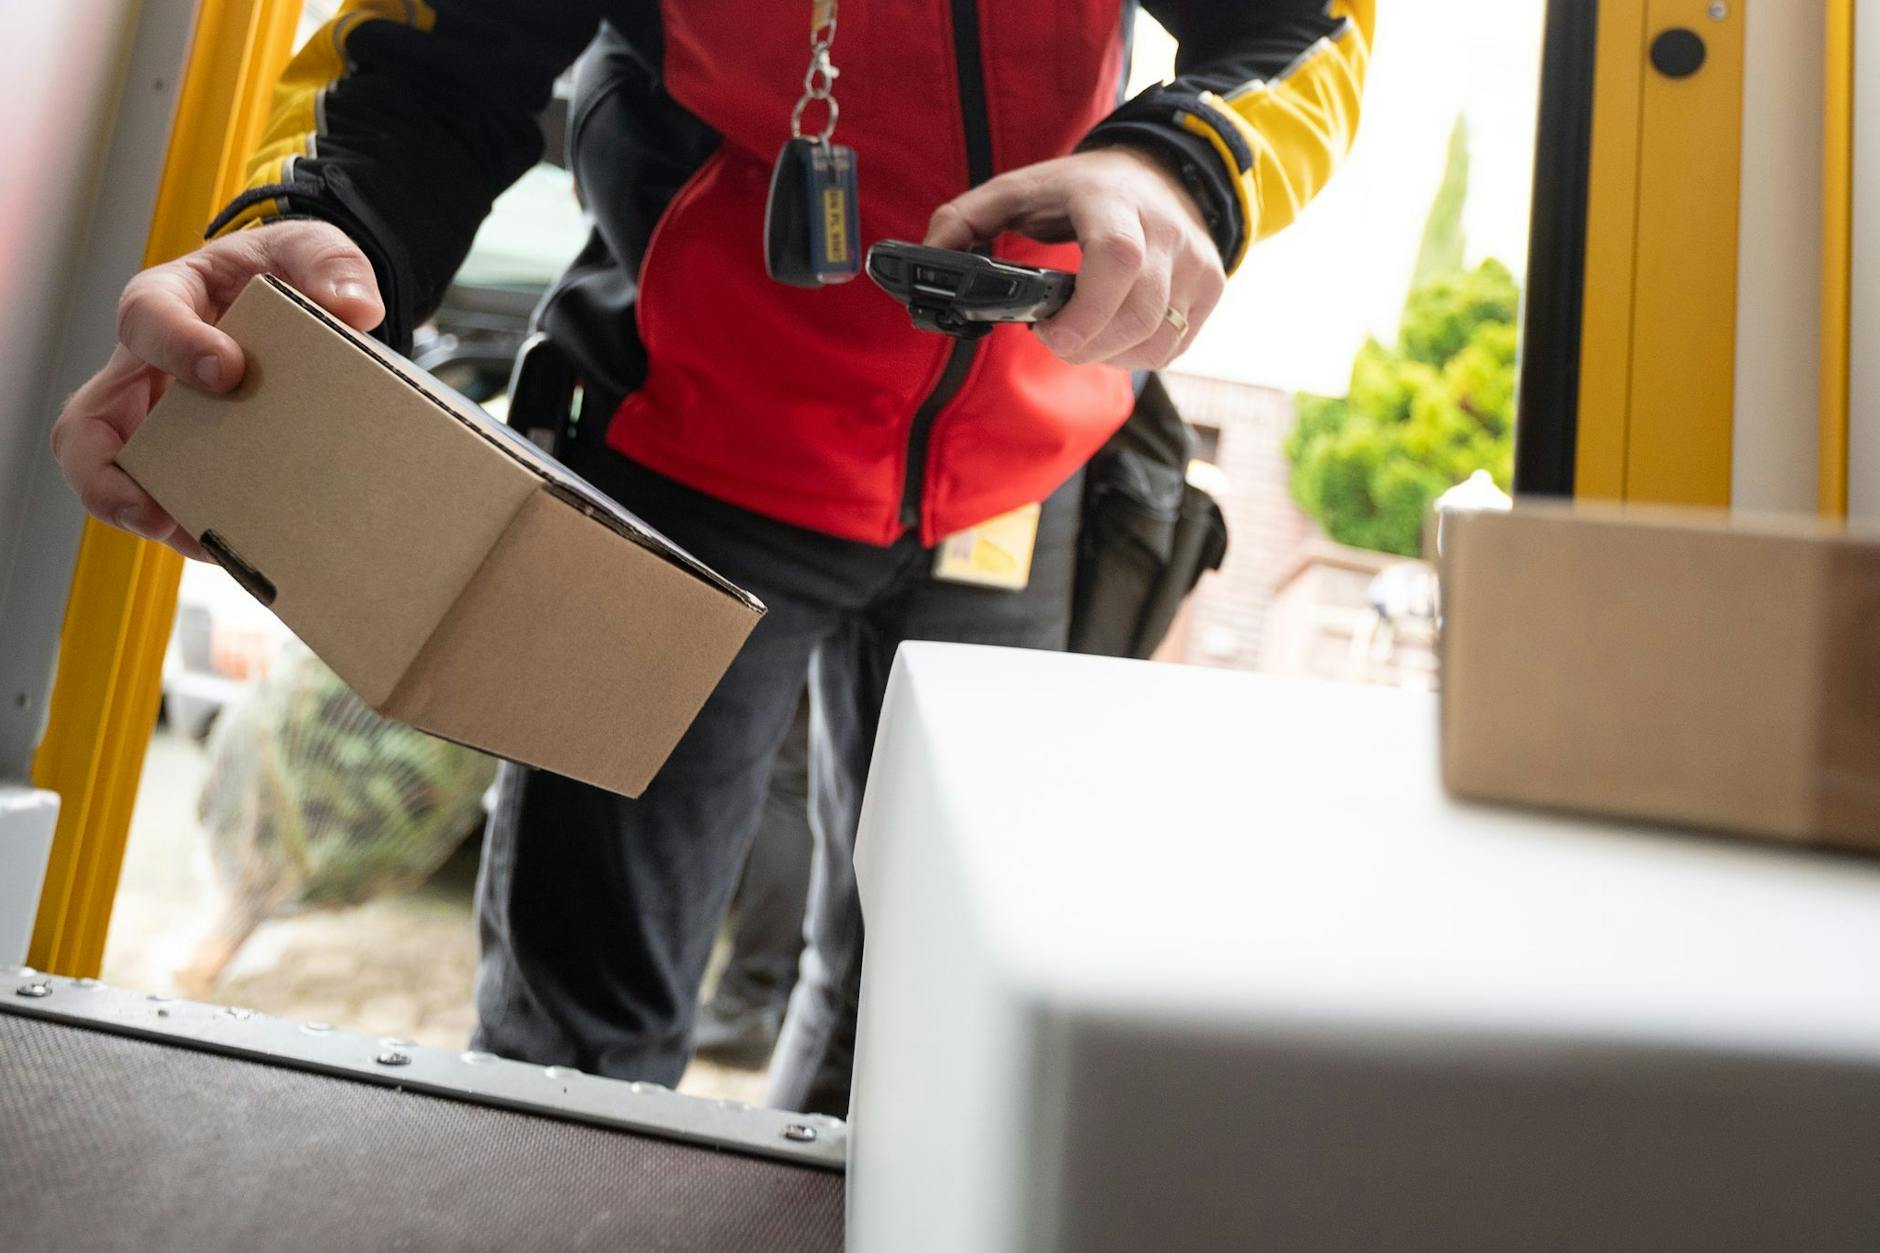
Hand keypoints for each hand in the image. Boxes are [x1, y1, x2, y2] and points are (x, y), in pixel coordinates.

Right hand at [51, 221, 383, 558]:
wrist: (302, 304)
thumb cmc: (287, 273)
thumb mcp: (313, 249)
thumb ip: (333, 266)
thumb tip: (355, 309)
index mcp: (168, 301)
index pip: (146, 318)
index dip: (176, 345)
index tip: (229, 369)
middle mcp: (146, 368)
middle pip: (87, 425)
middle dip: (103, 474)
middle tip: (153, 508)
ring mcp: (162, 420)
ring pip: (118, 477)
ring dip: (149, 515)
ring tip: (204, 544)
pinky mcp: (192, 456)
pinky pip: (175, 499)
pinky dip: (199, 528)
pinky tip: (244, 551)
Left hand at [924, 146, 1225, 369]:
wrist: (1165, 171)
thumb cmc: (1081, 190)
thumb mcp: (1020, 188)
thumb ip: (965, 218)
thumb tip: (927, 256)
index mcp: (1113, 203)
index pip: (1118, 258)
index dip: (1087, 309)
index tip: (1049, 332)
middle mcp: (1165, 233)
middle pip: (1136, 318)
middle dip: (1085, 345)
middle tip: (1054, 335)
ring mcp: (1196, 264)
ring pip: (1155, 343)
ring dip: (1108, 354)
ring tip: (1084, 331)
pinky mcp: (1211, 290)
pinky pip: (1171, 348)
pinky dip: (1135, 354)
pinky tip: (1113, 332)